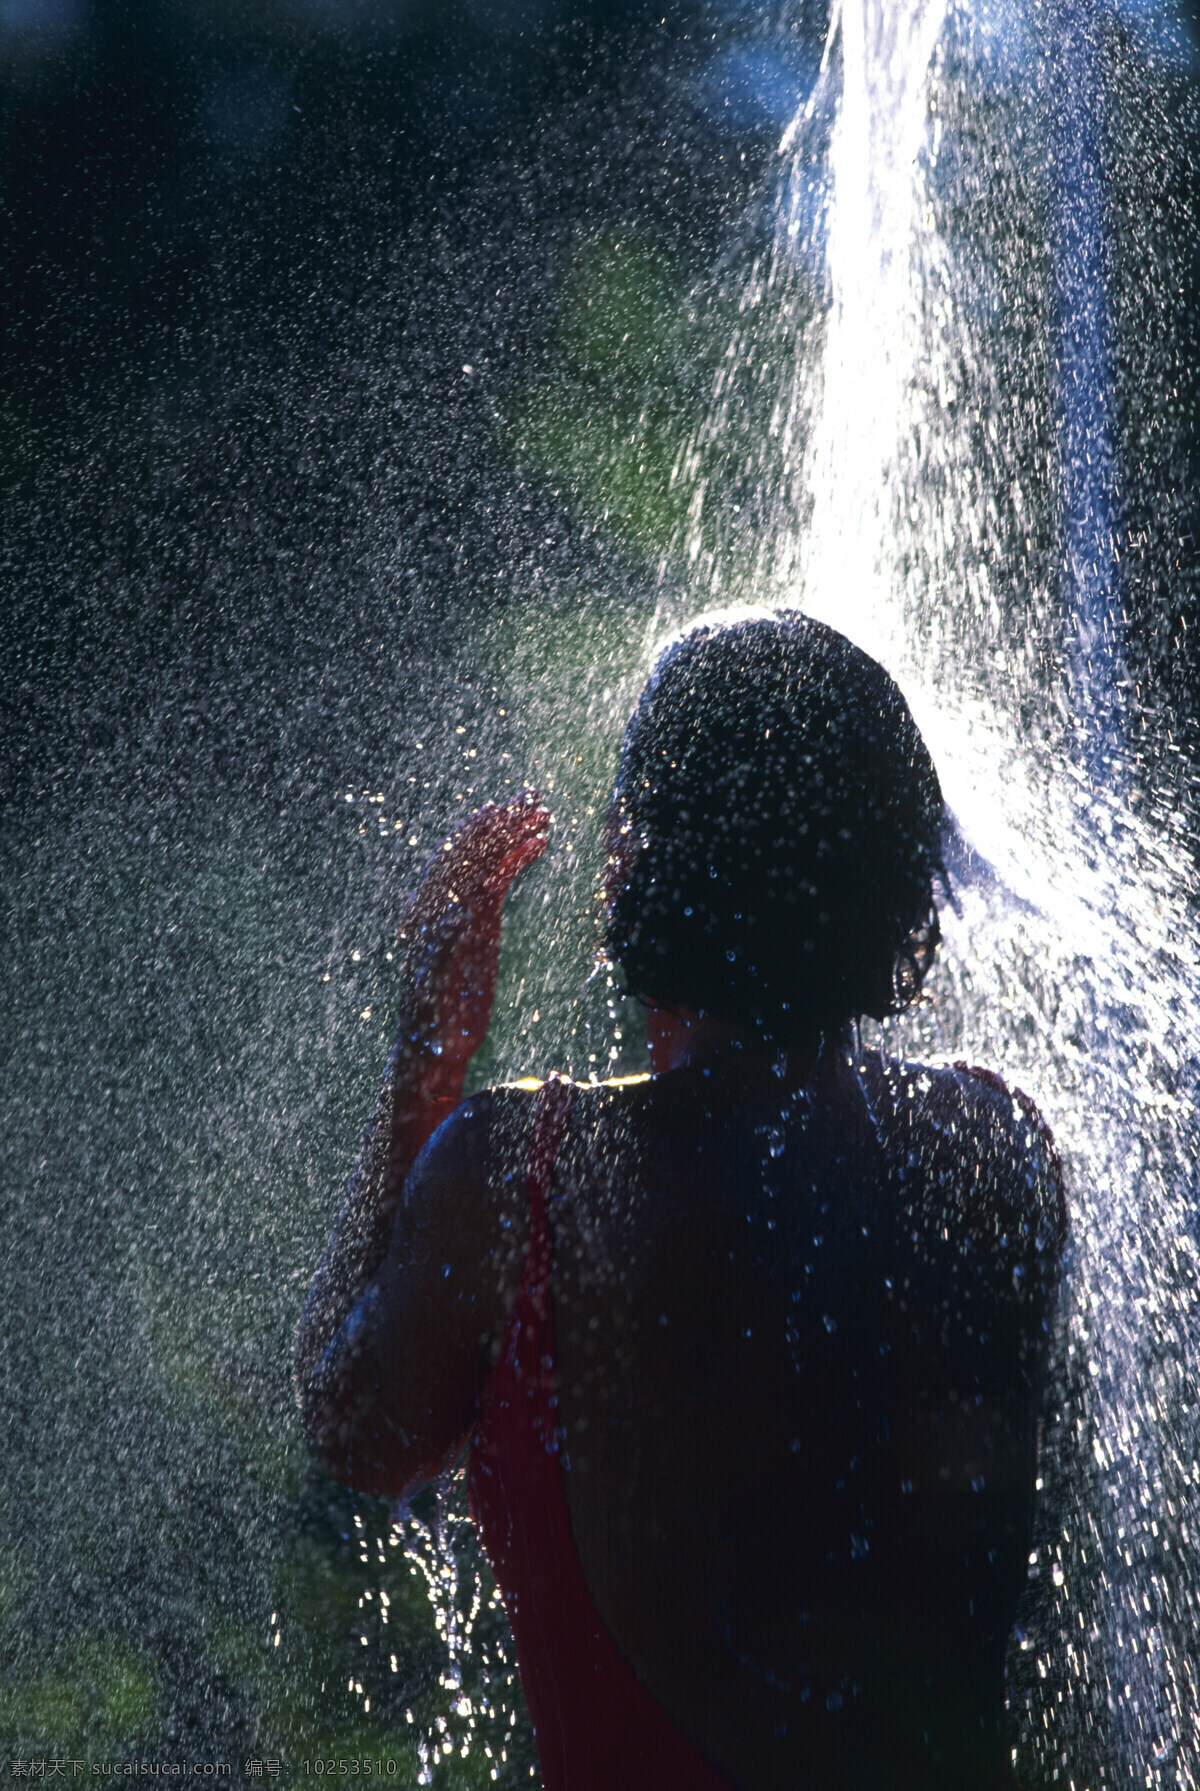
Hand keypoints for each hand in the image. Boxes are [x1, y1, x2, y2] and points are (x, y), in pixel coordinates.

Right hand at [395, 792, 549, 1070]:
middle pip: (468, 847)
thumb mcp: (450, 965)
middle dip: (501, 819)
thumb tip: (446, 916)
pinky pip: (496, 879)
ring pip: (484, 855)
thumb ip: (453, 935)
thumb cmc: (444, 1015)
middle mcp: (433, 904)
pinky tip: (541, 844)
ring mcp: (449, 911)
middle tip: (531, 796)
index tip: (502, 810)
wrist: (432, 1046)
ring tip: (543, 813)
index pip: (453, 856)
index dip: (478, 830)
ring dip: (515, 829)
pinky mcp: (470, 925)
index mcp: (427, 910)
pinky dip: (519, 857)